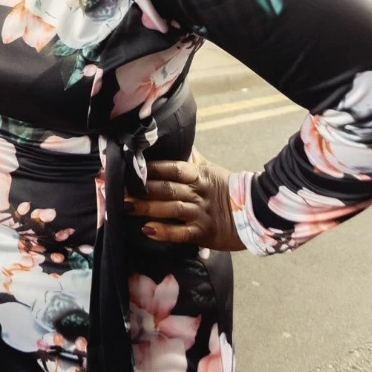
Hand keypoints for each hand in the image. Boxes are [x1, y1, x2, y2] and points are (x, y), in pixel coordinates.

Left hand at [125, 148, 245, 251]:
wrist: (255, 213)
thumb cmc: (227, 190)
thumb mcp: (209, 170)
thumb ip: (191, 158)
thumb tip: (178, 138)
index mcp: (198, 175)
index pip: (171, 167)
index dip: (150, 167)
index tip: (128, 165)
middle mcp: (197, 192)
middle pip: (166, 187)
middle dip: (140, 188)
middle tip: (116, 187)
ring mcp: (201, 213)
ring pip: (170, 208)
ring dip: (146, 207)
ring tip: (125, 206)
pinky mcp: (205, 233)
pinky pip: (182, 233)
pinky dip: (165, 232)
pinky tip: (147, 230)